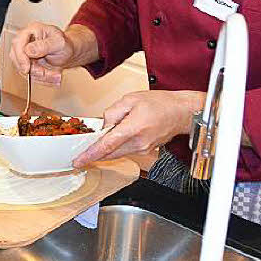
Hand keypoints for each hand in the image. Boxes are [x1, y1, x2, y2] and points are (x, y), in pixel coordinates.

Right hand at [9, 23, 74, 85]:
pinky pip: (29, 74)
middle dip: (31, 69)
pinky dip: (41, 78)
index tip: (27, 68)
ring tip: (54, 74)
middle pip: (16, 57)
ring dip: (39, 75)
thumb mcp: (59, 43)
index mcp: (31, 30)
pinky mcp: (26, 64)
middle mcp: (25, 41)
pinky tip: (52, 76)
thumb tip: (28, 50)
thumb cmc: (64, 44)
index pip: (17, 43)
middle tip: (45, 73)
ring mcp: (24, 53)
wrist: (67, 53)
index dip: (20, 57)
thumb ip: (44, 45)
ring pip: (22, 68)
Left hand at [72, 90, 204, 166]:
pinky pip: (125, 151)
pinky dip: (117, 147)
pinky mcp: (145, 151)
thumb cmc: (160, 104)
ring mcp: (143, 149)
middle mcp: (138, 143)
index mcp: (133, 129)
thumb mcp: (131, 99)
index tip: (78, 161)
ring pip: (116, 153)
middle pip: (109, 153)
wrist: (182, 112)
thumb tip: (103, 126)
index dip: (90, 155)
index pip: (106, 146)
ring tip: (103, 138)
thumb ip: (112, 112)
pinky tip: (117, 137)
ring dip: (106, 149)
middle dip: (94, 153)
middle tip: (81, 152)